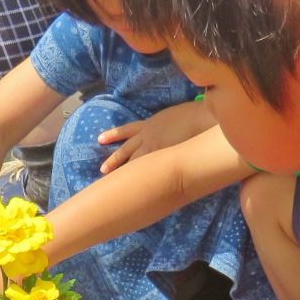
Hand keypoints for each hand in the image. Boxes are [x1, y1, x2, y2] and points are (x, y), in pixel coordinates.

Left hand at [97, 100, 215, 172]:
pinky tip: (131, 185)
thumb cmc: (192, 114)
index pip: (127, 130)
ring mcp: (153, 146)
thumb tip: (171, 129)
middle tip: (102, 169)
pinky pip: (146, 168)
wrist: (199, 118)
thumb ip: (168, 124)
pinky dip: (138, 177)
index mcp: (150, 123)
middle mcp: (148, 135)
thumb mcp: (174, 116)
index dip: (113, 135)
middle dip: (114, 159)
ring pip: (133, 160)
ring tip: (110, 180)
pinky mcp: (161, 155)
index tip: (100, 139)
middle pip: (126, 149)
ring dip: (122, 170)